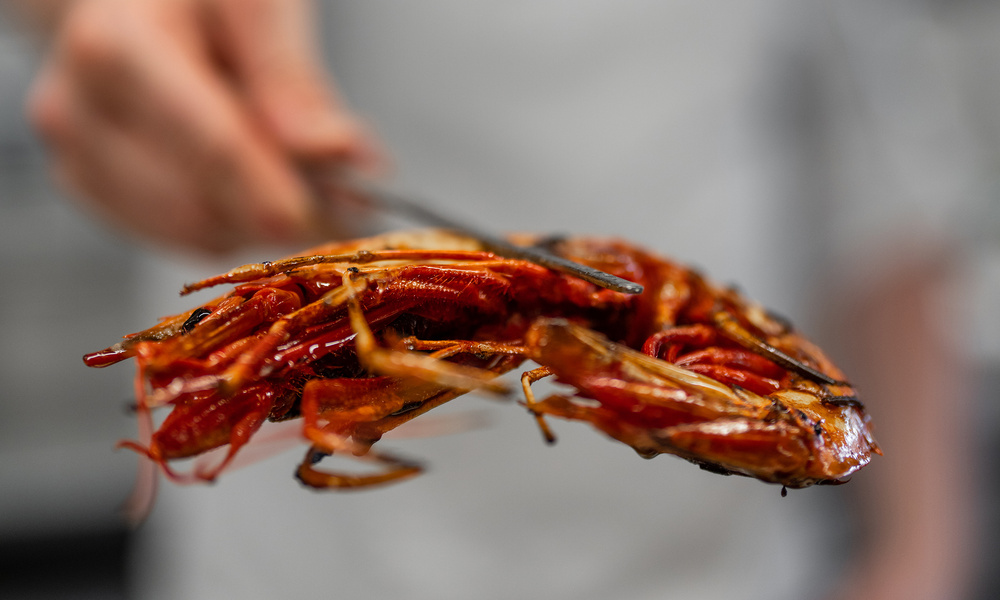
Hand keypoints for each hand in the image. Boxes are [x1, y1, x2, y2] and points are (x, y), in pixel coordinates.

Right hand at [27, 0, 381, 252]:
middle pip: (200, 201)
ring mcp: (79, 158)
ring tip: (308, 181)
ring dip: (261, 220)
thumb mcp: (254, 1)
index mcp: (114, 47)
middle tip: (348, 198)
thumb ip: (290, 74)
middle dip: (280, 207)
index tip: (327, 219)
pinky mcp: (95, 192)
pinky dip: (236, 225)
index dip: (276, 191)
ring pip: (195, 231)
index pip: (210, 143)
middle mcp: (79, 110)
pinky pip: (184, 238)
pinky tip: (258, 185)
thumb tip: (333, 151)